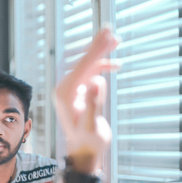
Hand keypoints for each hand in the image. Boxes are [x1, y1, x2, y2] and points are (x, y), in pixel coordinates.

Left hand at [54, 27, 119, 172]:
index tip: (107, 34)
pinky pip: (88, 73)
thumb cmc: (89, 142)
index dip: (96, 48)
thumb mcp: (91, 125)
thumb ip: (93, 103)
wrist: (83, 152)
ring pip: (85, 65)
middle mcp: (64, 88)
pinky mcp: (77, 92)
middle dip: (96, 46)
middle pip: (82, 60)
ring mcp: (70, 89)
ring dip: (100, 54)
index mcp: (65, 93)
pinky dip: (101, 67)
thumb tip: (95, 82)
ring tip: (117, 42)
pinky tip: (115, 65)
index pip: (83, 65)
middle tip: (111, 30)